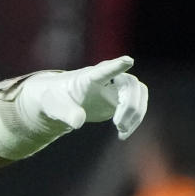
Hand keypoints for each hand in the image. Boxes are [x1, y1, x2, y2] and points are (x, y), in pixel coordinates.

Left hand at [16, 56, 147, 139]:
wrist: (61, 102)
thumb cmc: (56, 99)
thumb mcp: (55, 107)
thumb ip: (66, 113)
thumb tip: (77, 122)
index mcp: (89, 77)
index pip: (104, 69)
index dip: (116, 65)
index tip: (127, 61)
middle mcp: (107, 79)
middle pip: (130, 84)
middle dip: (130, 105)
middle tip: (119, 125)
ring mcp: (115, 88)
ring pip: (139, 93)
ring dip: (136, 113)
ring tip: (122, 131)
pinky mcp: (119, 100)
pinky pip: (137, 105)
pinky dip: (134, 120)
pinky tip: (122, 134)